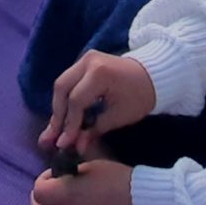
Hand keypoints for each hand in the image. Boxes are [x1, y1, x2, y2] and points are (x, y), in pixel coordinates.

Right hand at [40, 50, 156, 156]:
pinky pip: (69, 80)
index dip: (69, 124)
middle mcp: (88, 61)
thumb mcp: (119, 116)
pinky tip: (64, 116)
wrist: (153, 75)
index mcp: (99, 73)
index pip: (76, 100)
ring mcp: (85, 58)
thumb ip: (94, 130)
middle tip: (52, 136)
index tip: (64, 143)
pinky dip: (65, 99)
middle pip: (62, 88)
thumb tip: (75, 146)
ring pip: (62, 83)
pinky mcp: (85, 61)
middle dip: (57, 114)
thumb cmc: (140, 96)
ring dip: (58, 107)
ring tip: (55, 129)